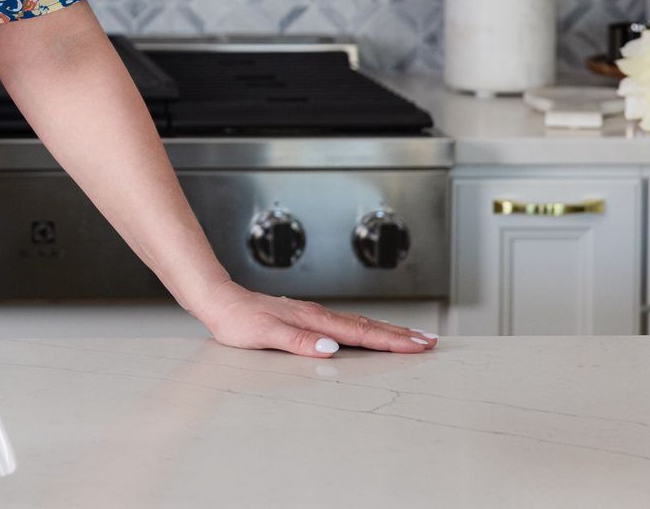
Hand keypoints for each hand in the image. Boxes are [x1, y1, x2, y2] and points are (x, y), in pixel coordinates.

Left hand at [188, 278, 437, 356]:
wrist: (219, 302)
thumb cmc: (237, 321)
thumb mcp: (264, 334)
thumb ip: (297, 341)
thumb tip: (330, 348)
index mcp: (313, 321)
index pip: (360, 333)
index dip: (391, 341)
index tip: (419, 346)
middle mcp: (317, 316)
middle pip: (367, 326)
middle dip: (400, 335)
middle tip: (430, 342)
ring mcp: (313, 316)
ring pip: (359, 325)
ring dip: (387, 331)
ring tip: (412, 338)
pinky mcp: (305, 319)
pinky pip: (345, 325)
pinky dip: (365, 330)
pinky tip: (368, 335)